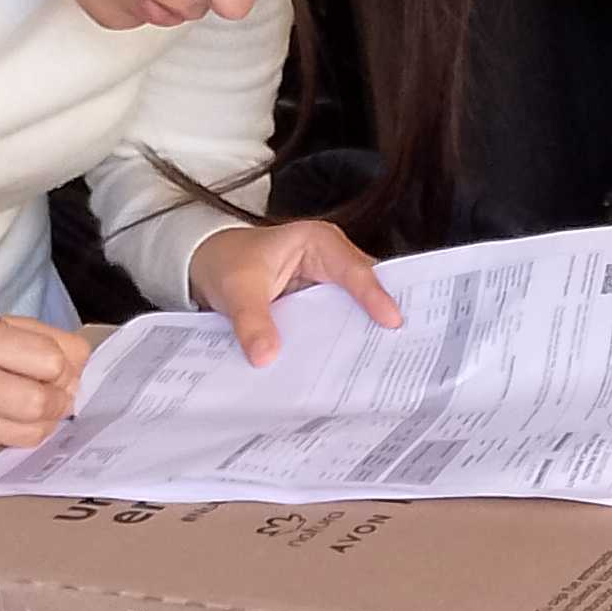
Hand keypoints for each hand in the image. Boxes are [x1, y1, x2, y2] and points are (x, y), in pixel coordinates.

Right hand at [0, 306, 92, 452]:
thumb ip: (39, 337)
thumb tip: (83, 362)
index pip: (46, 361)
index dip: (63, 364)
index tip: (56, 363)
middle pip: (38, 404)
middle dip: (60, 399)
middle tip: (56, 391)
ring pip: (25, 435)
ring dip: (43, 422)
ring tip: (34, 405)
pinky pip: (1, 446)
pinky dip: (14, 433)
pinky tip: (3, 416)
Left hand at [188, 216, 400, 367]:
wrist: (209, 267)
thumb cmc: (227, 263)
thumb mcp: (236, 289)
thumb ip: (251, 321)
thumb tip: (266, 357)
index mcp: (318, 241)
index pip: (354, 270)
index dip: (374, 296)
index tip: (391, 322)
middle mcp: (333, 261)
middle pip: (367, 291)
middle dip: (381, 318)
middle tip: (402, 348)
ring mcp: (331, 286)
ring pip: (359, 311)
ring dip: (367, 335)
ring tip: (386, 365)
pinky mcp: (323, 308)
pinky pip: (341, 325)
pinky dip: (346, 344)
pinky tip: (352, 369)